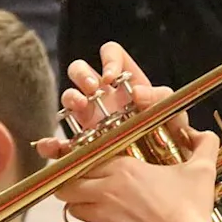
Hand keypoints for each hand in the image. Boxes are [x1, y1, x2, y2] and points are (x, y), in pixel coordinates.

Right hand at [34, 41, 188, 158]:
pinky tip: (51, 147)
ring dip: (71, 98)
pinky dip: (49, 144)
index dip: (109, 59)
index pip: (111, 54)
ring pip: (69, 97)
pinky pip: (58, 143)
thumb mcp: (171, 112)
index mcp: (124, 82)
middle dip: (82, 74)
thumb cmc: (167, 135)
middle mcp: (102, 96)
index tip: (111, 78)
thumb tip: (137, 92)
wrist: (162, 168)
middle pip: (80, 69)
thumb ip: (161, 97)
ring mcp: (88, 118)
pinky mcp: (80, 145)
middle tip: (92, 88)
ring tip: (81, 107)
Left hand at [57, 128, 221, 221]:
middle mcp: (107, 188)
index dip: (88, 161)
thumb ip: (203, 145)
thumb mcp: (203, 171)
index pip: (90, 156)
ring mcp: (100, 216)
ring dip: (74, 205)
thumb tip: (203, 132)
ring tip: (86, 208)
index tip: (94, 167)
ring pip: (68, 203)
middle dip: (75, 182)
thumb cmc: (192, 211)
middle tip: (85, 187)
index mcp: (125, 168)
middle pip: (71, 178)